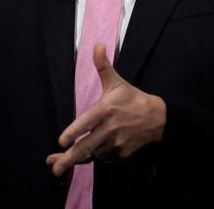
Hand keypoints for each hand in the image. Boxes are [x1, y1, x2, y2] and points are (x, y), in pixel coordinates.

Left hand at [45, 42, 165, 175]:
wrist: (159, 118)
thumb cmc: (132, 98)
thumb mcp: (117, 82)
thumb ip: (103, 66)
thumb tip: (98, 45)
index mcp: (106, 109)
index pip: (87, 122)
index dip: (74, 132)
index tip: (61, 141)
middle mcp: (110, 128)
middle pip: (87, 147)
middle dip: (69, 159)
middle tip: (54, 168)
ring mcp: (116, 143)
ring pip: (93, 154)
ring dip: (76, 160)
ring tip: (58, 166)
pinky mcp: (122, 153)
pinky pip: (103, 157)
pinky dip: (92, 158)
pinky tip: (80, 160)